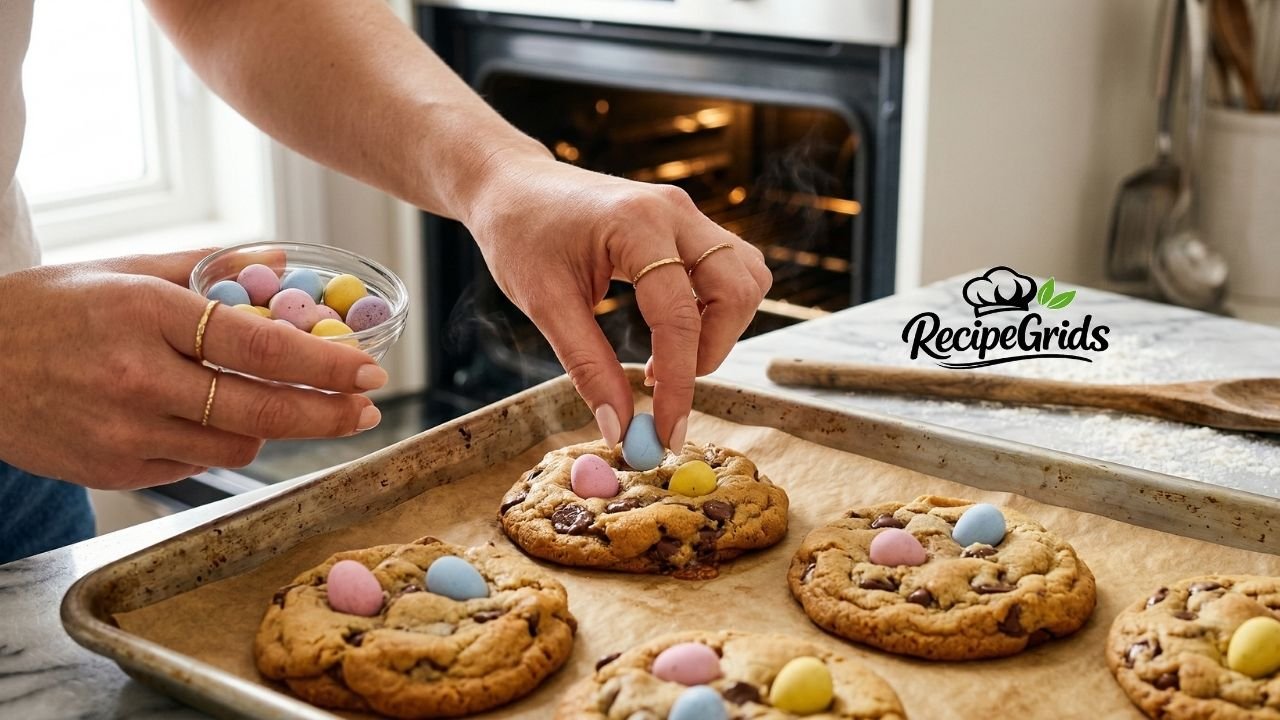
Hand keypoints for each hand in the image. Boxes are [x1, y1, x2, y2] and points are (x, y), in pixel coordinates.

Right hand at [0, 249, 387, 489]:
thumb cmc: (45, 311)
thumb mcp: (122, 270)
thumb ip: (207, 267)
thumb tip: (280, 260)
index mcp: (145, 314)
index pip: (261, 347)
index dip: (327, 365)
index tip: (370, 370)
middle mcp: (138, 378)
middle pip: (262, 411)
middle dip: (328, 414)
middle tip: (366, 407)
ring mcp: (125, 433)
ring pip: (237, 447)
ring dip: (274, 430)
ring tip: (285, 406)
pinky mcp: (116, 472)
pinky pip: (196, 465)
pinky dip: (220, 444)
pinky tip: (216, 419)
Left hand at [465, 152, 771, 448]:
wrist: (512, 185)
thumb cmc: (519, 235)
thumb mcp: (544, 303)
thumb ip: (586, 366)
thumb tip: (619, 427)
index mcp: (635, 224)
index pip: (678, 316)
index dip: (678, 384)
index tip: (666, 434)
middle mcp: (674, 211)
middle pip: (736, 291)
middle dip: (712, 352)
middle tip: (665, 386)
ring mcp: (687, 213)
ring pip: (747, 277)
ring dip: (722, 329)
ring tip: (668, 357)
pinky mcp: (688, 223)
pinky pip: (732, 268)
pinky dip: (718, 308)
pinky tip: (675, 329)